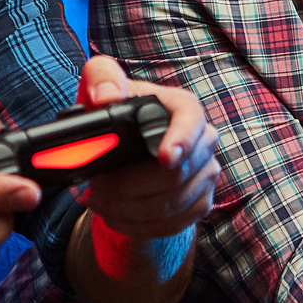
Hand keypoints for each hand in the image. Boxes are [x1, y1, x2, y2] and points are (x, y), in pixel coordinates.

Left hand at [75, 55, 219, 241]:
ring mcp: (205, 175)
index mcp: (183, 108)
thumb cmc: (118, 113)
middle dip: (129, 187)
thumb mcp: (102, 87)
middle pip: (176, 175)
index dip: (181, 140)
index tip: (165, 158)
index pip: (192, 121)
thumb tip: (105, 97)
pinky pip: (172, 225)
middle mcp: (204, 141)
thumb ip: (101, 77)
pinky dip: (136, 225)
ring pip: (170, 205)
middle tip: (96, 188)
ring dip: (127, 209)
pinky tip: (115, 215)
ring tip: (98, 200)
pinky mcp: (199, 204)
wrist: (128, 150)